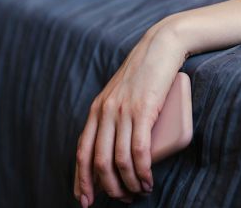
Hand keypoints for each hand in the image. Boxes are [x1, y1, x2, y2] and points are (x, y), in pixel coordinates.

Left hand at [74, 21, 186, 205]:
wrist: (160, 47)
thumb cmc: (146, 74)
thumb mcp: (122, 97)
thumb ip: (115, 120)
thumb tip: (118, 153)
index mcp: (96, 110)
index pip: (82, 152)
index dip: (81, 180)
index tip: (84, 201)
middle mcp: (105, 112)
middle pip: (98, 162)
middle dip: (108, 188)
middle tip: (123, 199)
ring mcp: (122, 111)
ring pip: (118, 160)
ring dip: (129, 183)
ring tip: (140, 192)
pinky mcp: (143, 110)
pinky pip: (138, 150)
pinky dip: (142, 171)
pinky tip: (147, 180)